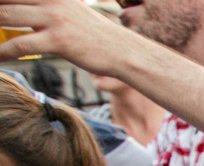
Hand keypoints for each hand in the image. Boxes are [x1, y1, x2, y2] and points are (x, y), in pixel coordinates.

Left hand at [0, 0, 135, 72]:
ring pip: (5, 16)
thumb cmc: (90, 34)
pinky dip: (2, 52)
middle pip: (4, 1)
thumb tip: (13, 11)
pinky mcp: (58, 40)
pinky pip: (20, 45)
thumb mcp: (65, 9)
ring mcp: (54, 18)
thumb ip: (39, 6)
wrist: (121, 51)